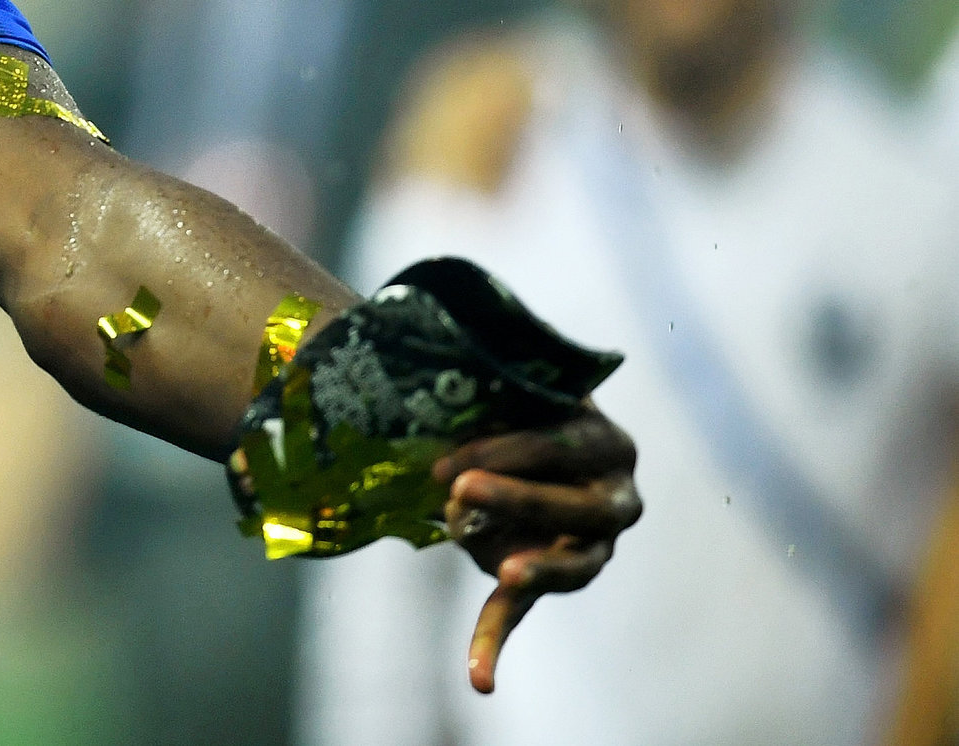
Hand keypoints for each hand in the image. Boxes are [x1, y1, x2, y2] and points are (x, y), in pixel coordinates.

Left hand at [436, 405, 640, 693]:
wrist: (523, 435)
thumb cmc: (513, 405)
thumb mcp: (512, 389)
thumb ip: (495, 388)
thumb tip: (451, 382)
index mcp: (606, 441)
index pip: (560, 445)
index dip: (502, 451)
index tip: (447, 461)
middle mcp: (615, 498)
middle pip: (576, 506)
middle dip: (519, 497)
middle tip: (461, 489)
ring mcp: (593, 546)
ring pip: (571, 565)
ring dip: (536, 570)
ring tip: (507, 574)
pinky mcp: (551, 577)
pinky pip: (525, 611)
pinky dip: (495, 643)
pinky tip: (478, 681)